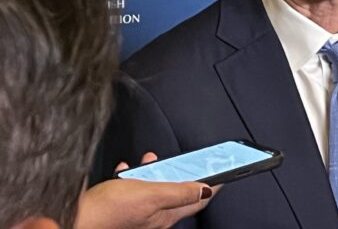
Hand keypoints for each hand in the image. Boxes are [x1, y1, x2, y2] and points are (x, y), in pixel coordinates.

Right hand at [75, 153, 219, 228]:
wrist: (72, 218)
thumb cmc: (108, 211)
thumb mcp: (150, 195)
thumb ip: (178, 191)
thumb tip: (205, 189)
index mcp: (165, 215)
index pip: (198, 199)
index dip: (213, 184)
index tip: (225, 172)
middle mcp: (154, 216)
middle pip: (178, 192)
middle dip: (184, 173)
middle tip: (193, 159)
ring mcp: (137, 211)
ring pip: (155, 187)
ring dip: (158, 170)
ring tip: (154, 159)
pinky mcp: (121, 206)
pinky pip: (133, 187)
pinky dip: (134, 175)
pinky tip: (127, 168)